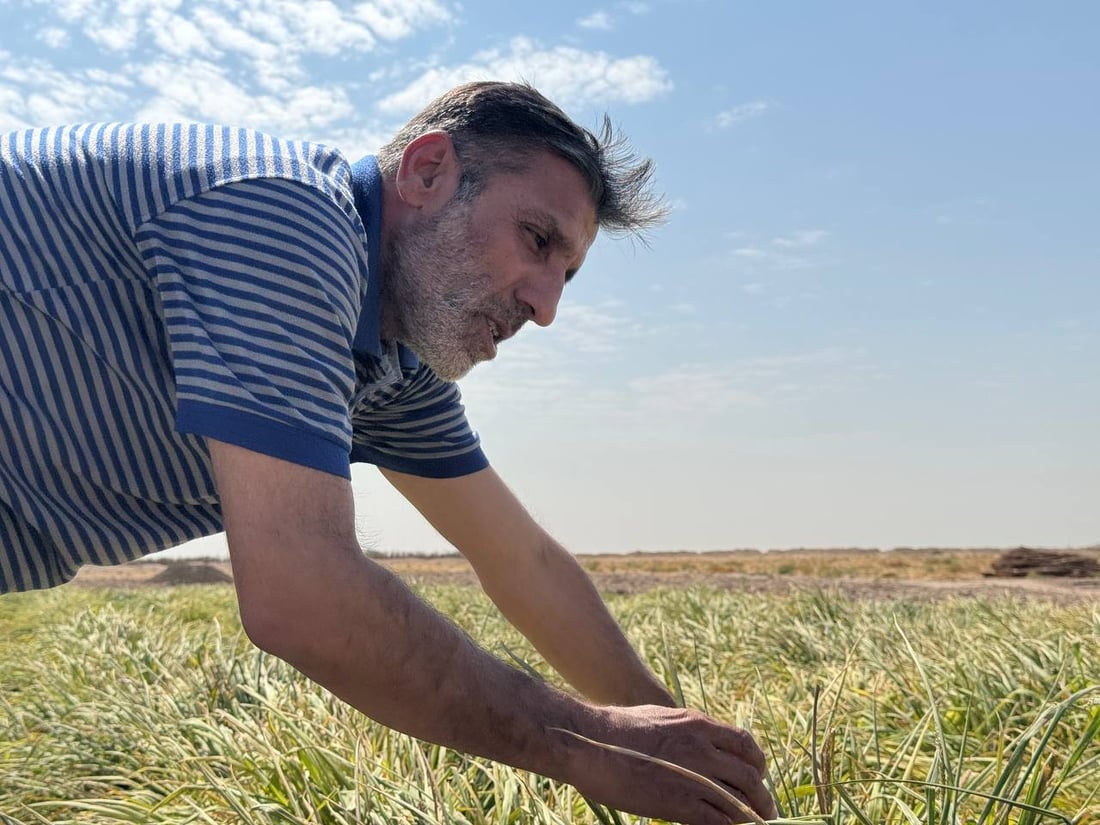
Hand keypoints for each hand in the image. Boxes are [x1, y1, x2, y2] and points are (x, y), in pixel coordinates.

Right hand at [562, 704, 776, 824]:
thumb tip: (693, 738)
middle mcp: (704, 749)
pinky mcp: (682, 804)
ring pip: (741, 802)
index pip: (745, 745)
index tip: (756, 776)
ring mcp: (696, 777)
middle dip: (761, 797)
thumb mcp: (658, 717)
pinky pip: (721, 822)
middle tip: (764, 811)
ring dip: (752, 818)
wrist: (590, 742)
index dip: (756, 764)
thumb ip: (683, 729)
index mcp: (698, 725)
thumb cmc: (615, 728)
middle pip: (750, 777)